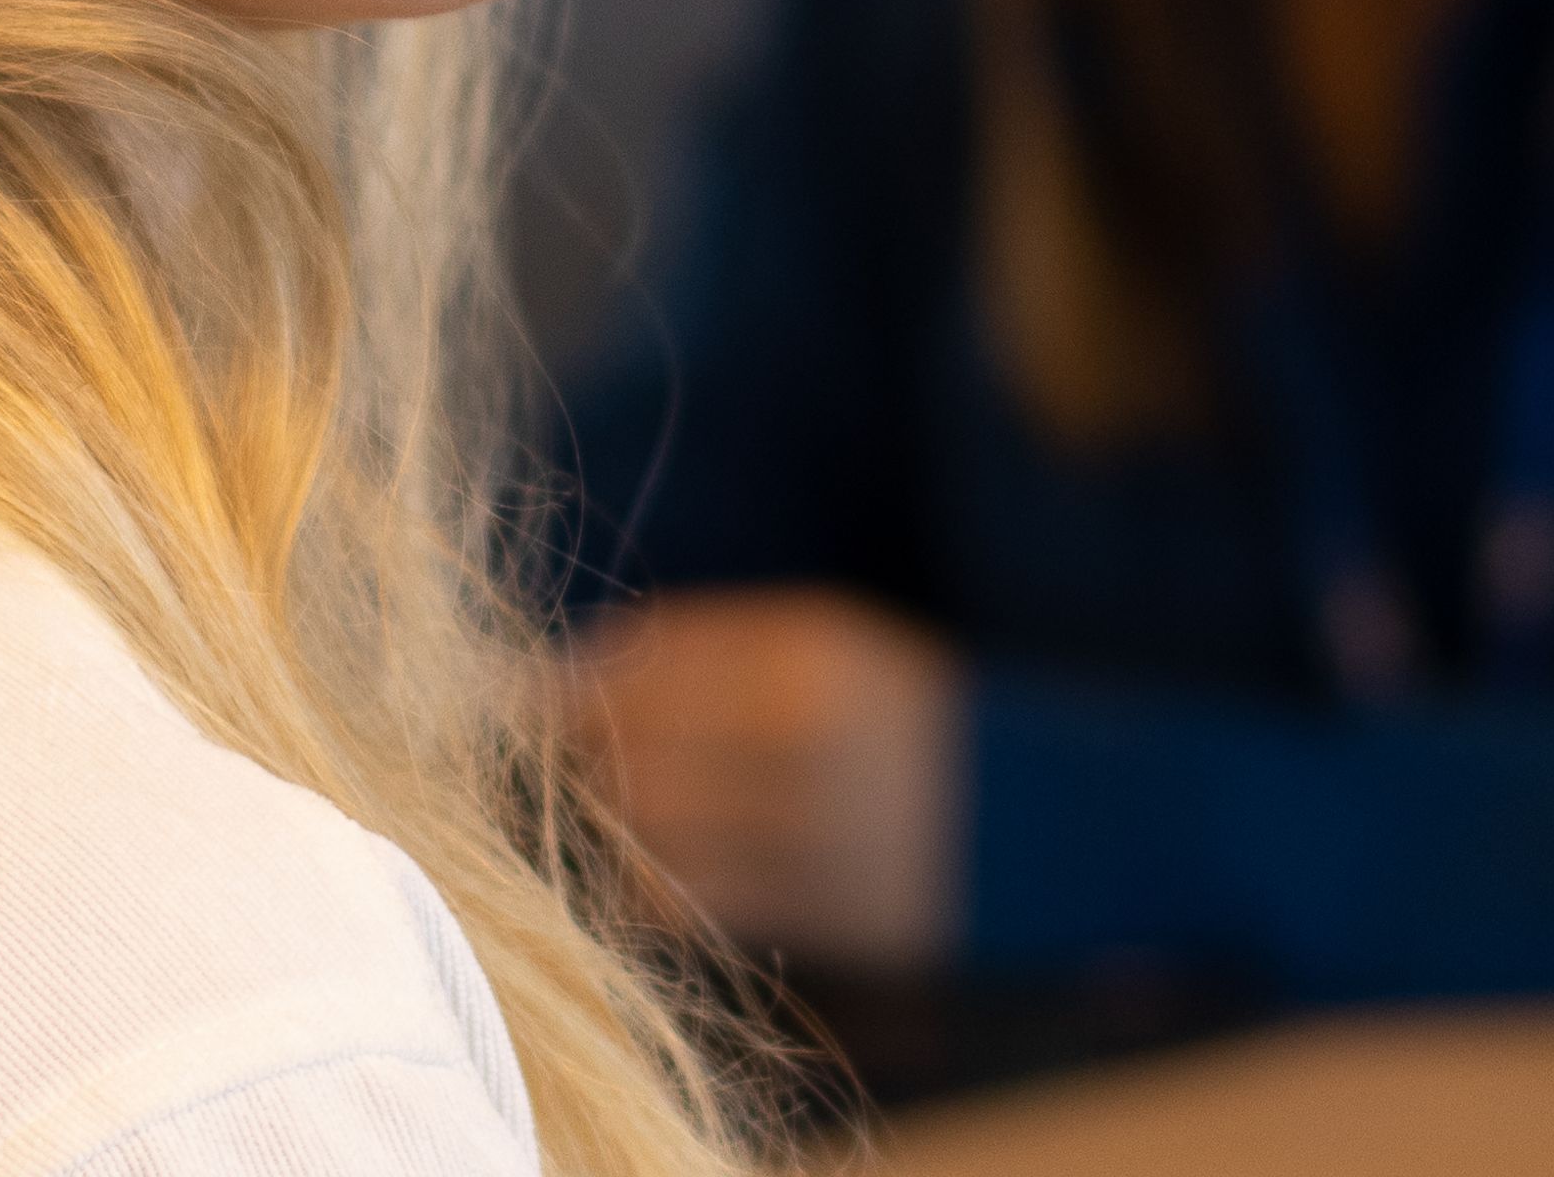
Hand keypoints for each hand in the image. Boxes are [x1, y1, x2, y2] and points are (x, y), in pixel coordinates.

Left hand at [560, 586, 960, 967]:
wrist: (1027, 817)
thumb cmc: (890, 708)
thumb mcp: (816, 637)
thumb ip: (699, 642)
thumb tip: (575, 657)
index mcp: (806, 658)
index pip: (642, 671)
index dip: (571, 686)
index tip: (526, 690)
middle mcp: (811, 748)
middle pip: (638, 758)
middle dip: (572, 759)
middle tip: (543, 754)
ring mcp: (820, 838)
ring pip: (655, 839)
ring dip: (603, 825)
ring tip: (587, 805)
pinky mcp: (821, 917)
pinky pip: (693, 905)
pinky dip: (644, 885)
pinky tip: (638, 861)